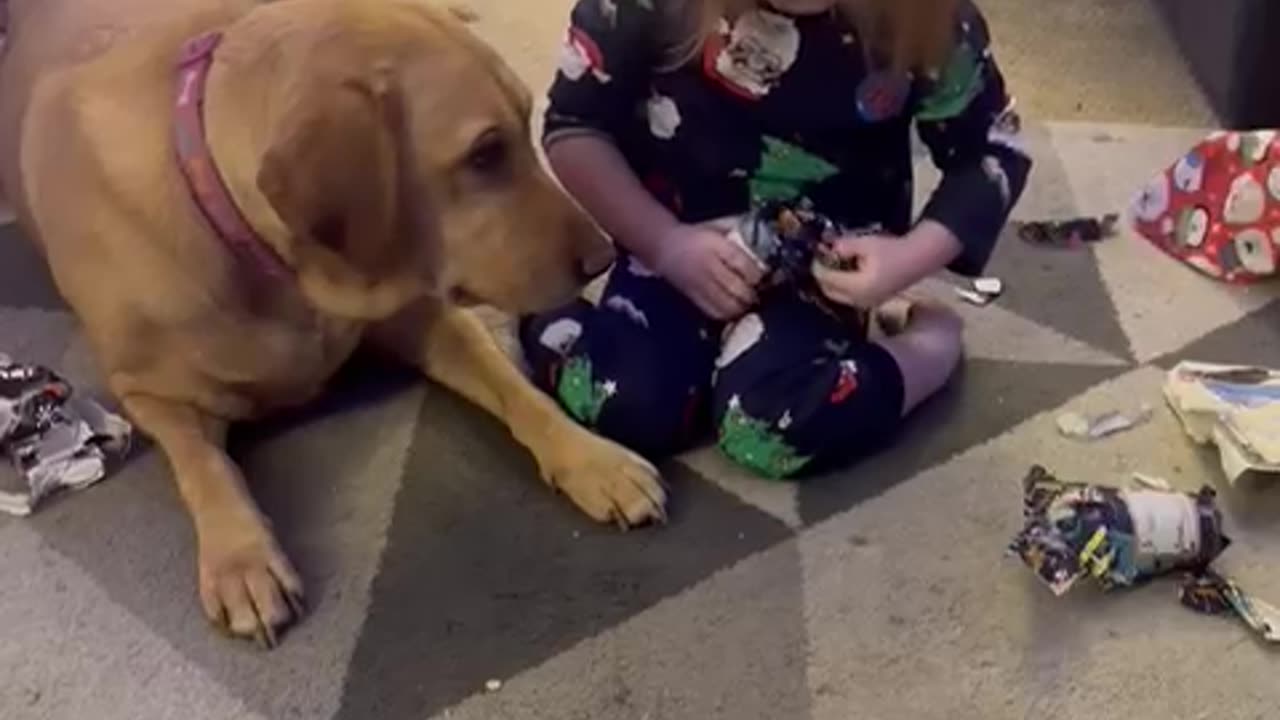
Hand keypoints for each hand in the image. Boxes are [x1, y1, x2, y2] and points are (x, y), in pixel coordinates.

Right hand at [652, 222, 764, 319]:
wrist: (665, 246)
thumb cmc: (695, 238)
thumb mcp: (718, 231)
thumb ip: (738, 245)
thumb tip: (761, 263)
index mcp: (715, 245)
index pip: (742, 264)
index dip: (757, 275)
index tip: (764, 279)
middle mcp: (707, 264)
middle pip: (736, 288)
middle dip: (752, 295)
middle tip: (759, 295)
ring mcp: (699, 283)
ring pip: (727, 305)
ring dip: (742, 308)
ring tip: (748, 304)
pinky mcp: (693, 297)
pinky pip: (714, 312)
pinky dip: (727, 314)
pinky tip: (733, 310)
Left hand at [814, 222, 961, 307]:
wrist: (919, 259)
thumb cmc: (894, 250)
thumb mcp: (866, 244)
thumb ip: (843, 247)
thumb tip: (826, 247)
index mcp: (858, 287)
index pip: (828, 280)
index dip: (818, 267)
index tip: (814, 255)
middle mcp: (859, 301)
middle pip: (830, 292)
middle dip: (823, 276)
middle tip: (821, 259)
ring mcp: (866, 304)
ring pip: (839, 295)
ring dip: (832, 281)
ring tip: (832, 264)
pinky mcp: (871, 303)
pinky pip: (849, 296)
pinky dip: (843, 285)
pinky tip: (844, 271)